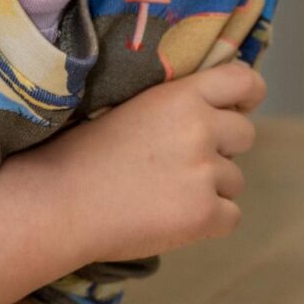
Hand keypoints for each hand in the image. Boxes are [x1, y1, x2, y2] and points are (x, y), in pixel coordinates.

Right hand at [51, 58, 264, 261]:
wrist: (58, 202)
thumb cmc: (81, 154)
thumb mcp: (130, 107)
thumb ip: (174, 106)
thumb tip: (214, 111)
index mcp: (180, 96)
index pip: (244, 80)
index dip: (245, 96)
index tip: (237, 108)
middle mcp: (200, 128)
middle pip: (245, 134)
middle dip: (221, 149)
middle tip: (179, 163)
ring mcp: (204, 172)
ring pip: (235, 180)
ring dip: (210, 189)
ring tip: (161, 194)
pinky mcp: (204, 214)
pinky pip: (230, 217)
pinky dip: (206, 222)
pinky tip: (167, 217)